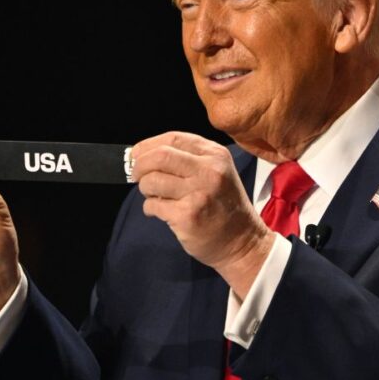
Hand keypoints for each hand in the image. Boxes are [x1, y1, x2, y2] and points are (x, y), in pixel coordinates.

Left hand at [131, 132, 273, 297]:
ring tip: (154, 196)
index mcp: (215, 155)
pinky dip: (150, 208)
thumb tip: (144, 155)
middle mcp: (209, 170)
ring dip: (145, 189)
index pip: (173, 138)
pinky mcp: (188, 216)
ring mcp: (199, 193)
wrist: (242, 241)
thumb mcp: (217, 172)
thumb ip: (188, 159)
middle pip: (159, 156)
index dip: (148, 146)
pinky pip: (153, 205)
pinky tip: (161, 212)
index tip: (137, 155)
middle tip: (136, 175)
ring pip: (152, 181)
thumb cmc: (224, 206)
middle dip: (139, 165)